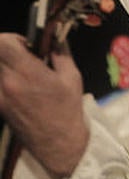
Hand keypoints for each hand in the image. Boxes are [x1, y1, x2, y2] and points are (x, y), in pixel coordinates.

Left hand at [0, 34, 88, 178]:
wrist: (58, 142)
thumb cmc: (67, 109)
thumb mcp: (72, 78)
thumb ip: (61, 53)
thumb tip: (55, 36)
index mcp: (29, 73)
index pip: (3, 43)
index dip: (11, 38)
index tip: (24, 45)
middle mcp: (9, 82)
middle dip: (5, 49)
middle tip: (19, 55)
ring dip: (3, 64)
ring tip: (18, 70)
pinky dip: (3, 78)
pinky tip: (15, 84)